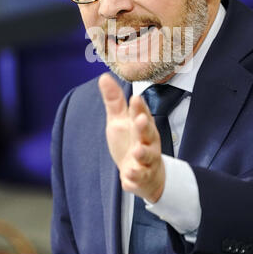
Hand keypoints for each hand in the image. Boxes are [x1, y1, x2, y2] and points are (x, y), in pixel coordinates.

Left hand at [98, 73, 164, 202]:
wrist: (145, 174)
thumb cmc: (131, 141)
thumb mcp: (119, 120)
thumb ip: (114, 100)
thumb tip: (104, 76)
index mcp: (142, 124)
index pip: (141, 113)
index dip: (139, 107)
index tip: (135, 98)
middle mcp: (148, 140)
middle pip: (148, 132)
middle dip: (144, 126)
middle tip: (139, 120)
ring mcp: (147, 159)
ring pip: (148, 155)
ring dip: (143, 153)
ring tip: (136, 151)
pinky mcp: (143, 176)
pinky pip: (141, 176)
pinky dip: (136, 176)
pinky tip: (129, 173)